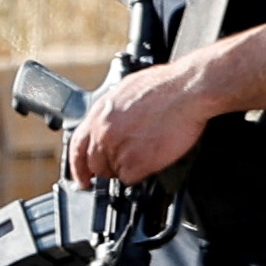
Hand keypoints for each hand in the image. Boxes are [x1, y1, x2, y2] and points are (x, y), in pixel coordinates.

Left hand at [69, 60, 213, 184]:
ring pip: (115, 173)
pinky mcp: (136, 162)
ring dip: (129, 168)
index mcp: (99, 114)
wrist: (187, 90)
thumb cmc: (166, 86)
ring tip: (147, 153)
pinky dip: (141, 174)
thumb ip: (112, 113)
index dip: (78, 166)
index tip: (83, 177)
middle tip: (125, 164)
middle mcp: (104, 132)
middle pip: (96, 164)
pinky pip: (131, 179)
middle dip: (108, 168)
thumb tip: (112, 125)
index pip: (77, 147)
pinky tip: (152, 159)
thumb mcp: (126, 91)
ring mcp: (118, 149)